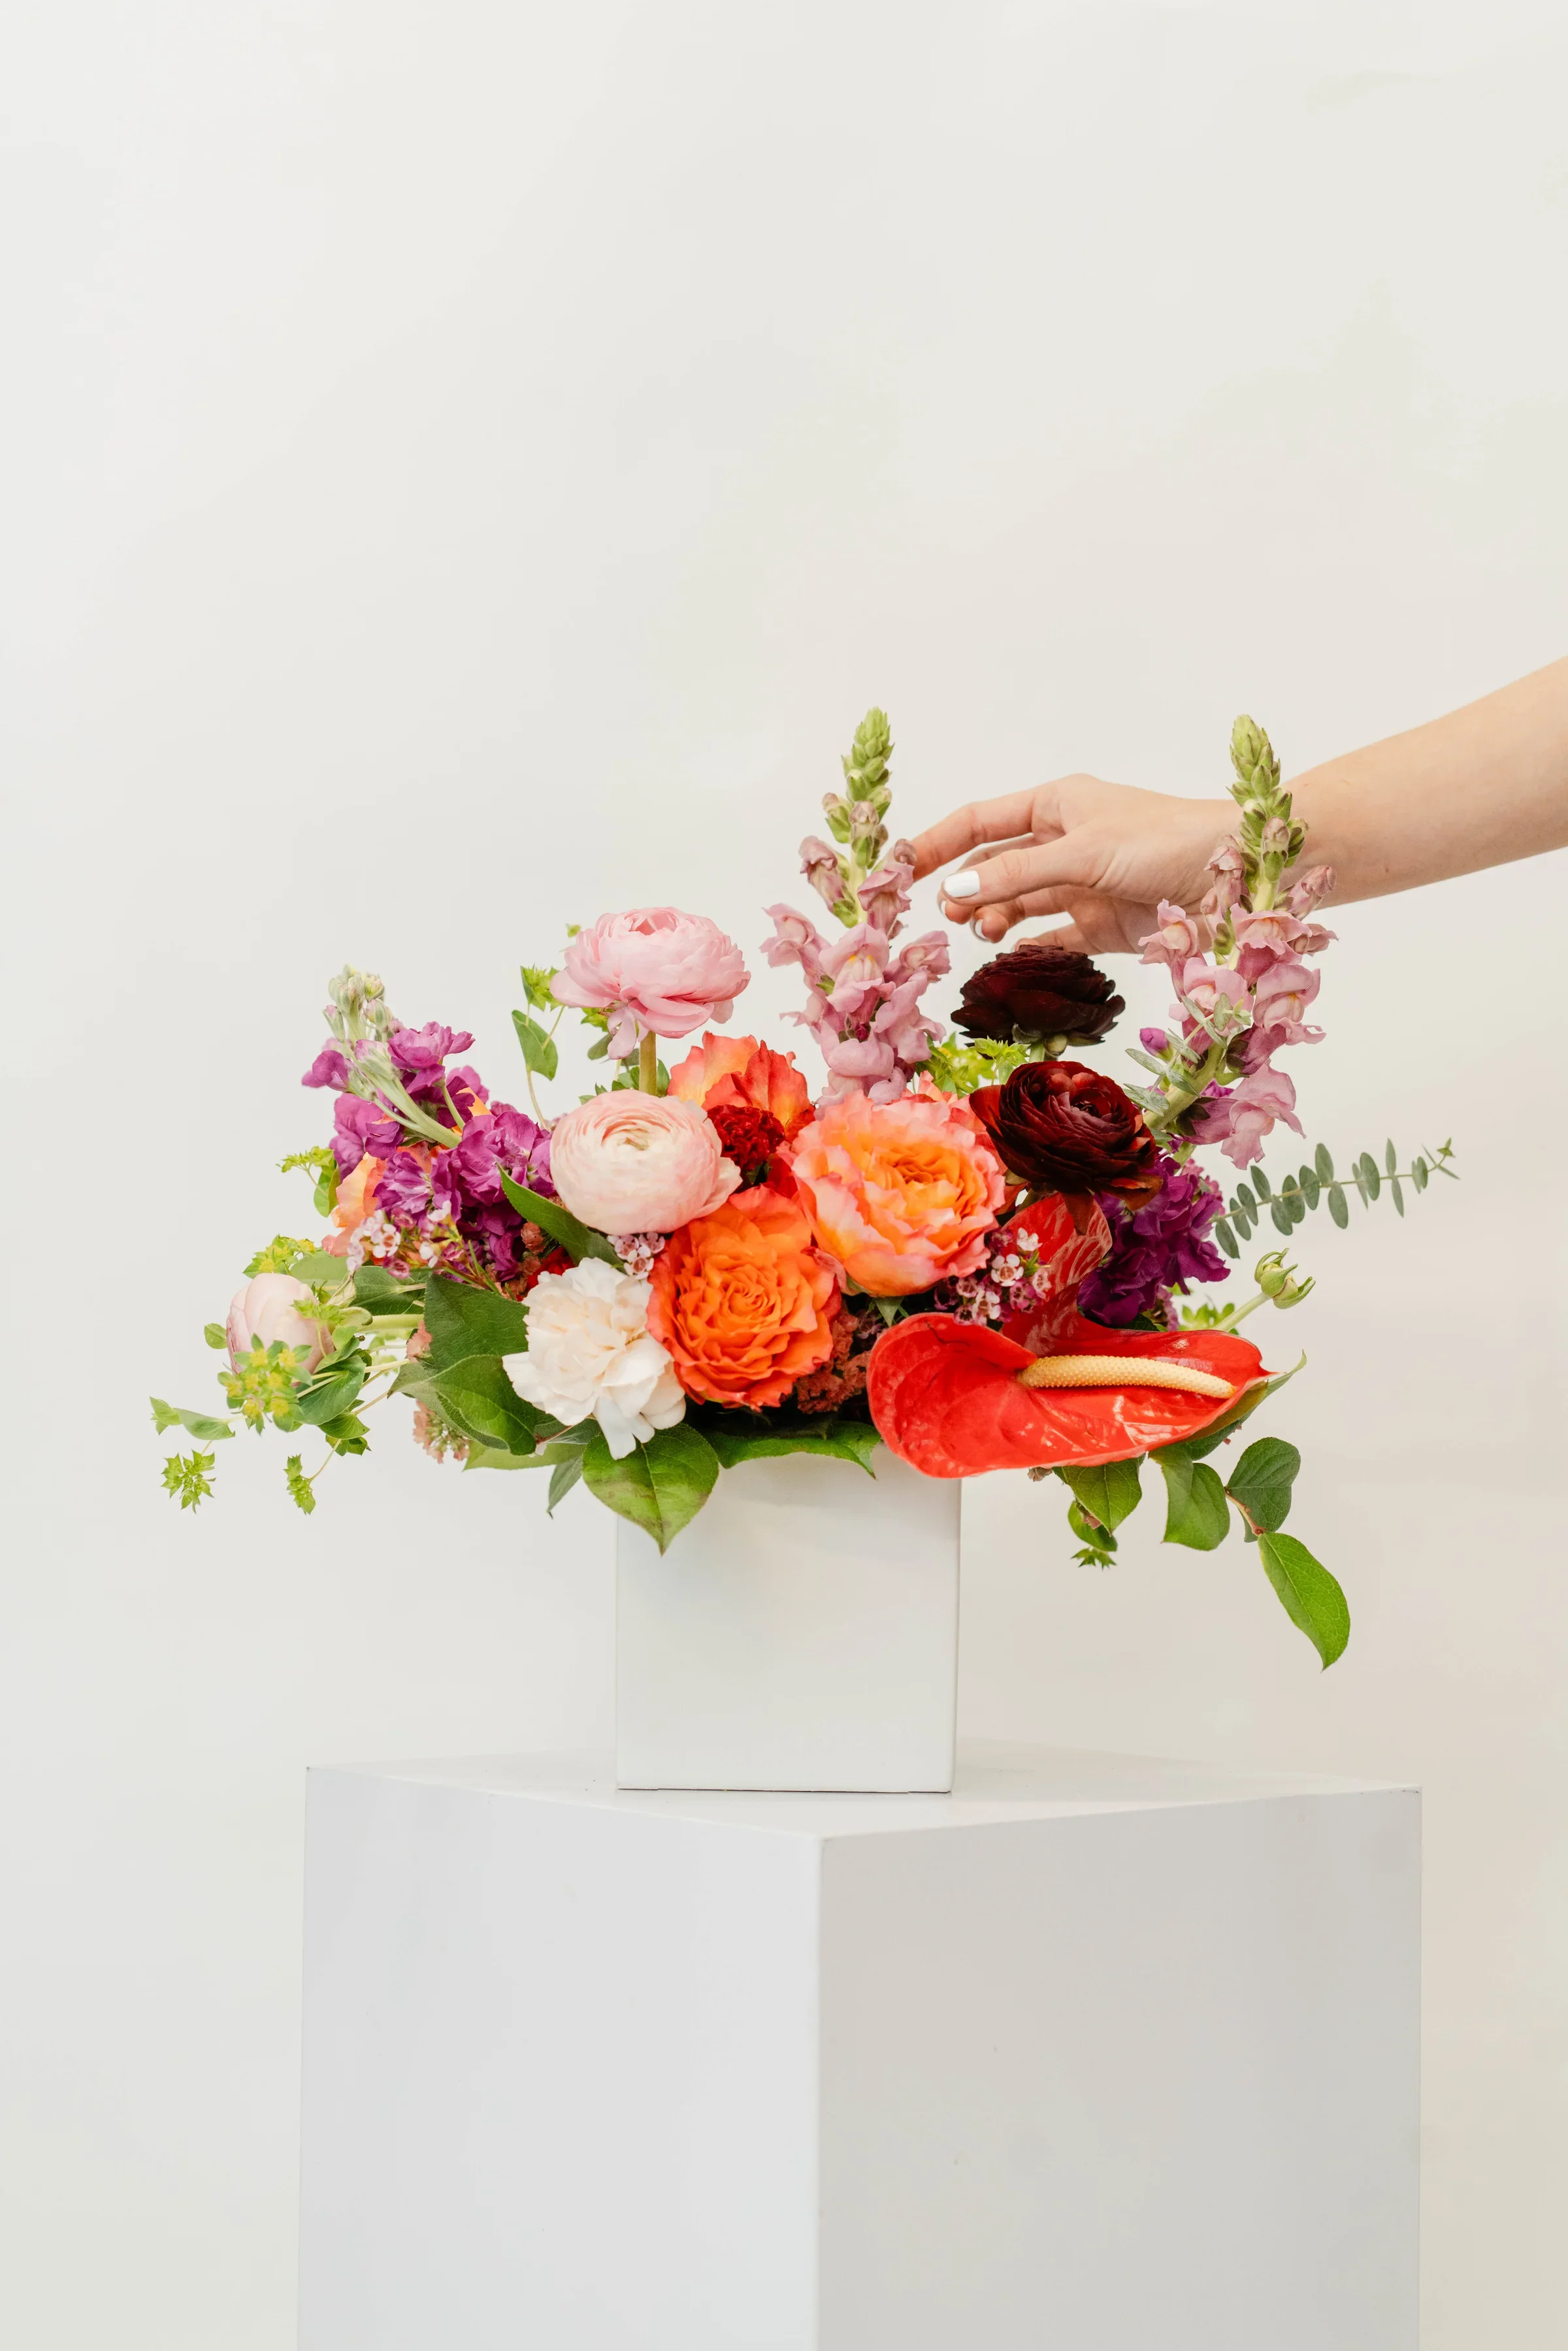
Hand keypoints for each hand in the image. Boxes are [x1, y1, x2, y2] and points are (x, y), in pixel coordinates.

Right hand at [910, 774, 1236, 951]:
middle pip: (993, 865)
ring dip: (993, 917)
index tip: (898, 867)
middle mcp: (1065, 841)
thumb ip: (1016, 874)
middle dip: (963, 887)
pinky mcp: (1103, 925)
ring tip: (980, 933)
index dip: (936, 842)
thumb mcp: (1083, 851)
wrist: (1240, 874)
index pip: (979, 821)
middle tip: (941, 916)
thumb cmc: (1165, 840)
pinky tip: (1007, 956)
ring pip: (1018, 903)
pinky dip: (1028, 948)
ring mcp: (1082, 884)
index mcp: (1058, 804)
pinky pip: (1051, 938)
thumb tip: (952, 893)